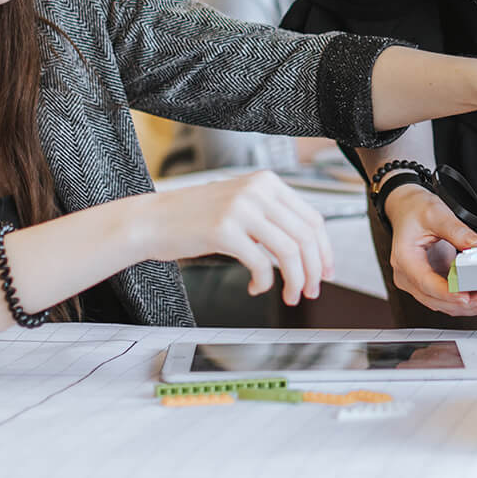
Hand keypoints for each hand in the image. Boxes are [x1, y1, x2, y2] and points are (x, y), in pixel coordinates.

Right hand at [143, 170, 332, 306]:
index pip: (313, 218)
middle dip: (314, 270)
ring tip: (289, 296)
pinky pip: (261, 264)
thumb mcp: (240, 204)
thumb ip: (271, 217)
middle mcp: (257, 190)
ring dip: (294, 280)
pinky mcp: (223, 230)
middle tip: (310, 291)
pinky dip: (264, 282)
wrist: (151, 220)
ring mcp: (240, 208)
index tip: (325, 272)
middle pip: (306, 237)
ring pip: (289, 252)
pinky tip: (255, 288)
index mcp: (267, 182)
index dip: (325, 250)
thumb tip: (308, 250)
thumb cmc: (194, 218)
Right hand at [383, 183, 476, 317]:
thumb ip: (456, 230)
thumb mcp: (435, 213)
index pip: (426, 283)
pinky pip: (447, 297)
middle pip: (436, 299)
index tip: (468, 297)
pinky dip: (465, 300)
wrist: (407, 208)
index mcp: (405, 259)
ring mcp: (418, 281)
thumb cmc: (415, 210)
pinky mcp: (430, 281)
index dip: (448, 293)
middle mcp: (408, 276)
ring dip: (467, 306)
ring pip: (443, 303)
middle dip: (464, 304)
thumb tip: (476, 244)